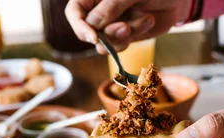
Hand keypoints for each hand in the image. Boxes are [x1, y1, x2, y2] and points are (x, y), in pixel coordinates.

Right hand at [65, 0, 190, 53]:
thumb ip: (110, 7)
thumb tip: (91, 26)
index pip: (74, 12)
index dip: (80, 26)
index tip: (93, 37)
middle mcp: (100, 10)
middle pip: (88, 32)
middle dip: (107, 34)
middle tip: (125, 28)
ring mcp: (112, 23)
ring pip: (105, 43)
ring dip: (124, 36)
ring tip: (144, 20)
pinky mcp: (126, 34)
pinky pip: (121, 45)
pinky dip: (136, 35)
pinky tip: (148, 21)